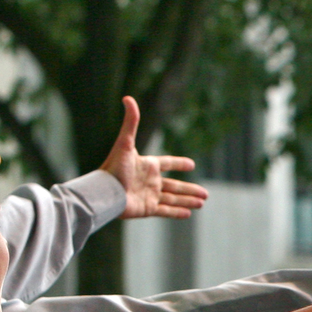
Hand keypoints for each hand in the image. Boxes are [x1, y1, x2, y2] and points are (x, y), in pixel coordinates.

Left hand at [100, 96, 206, 220]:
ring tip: (202, 202)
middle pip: (174, 185)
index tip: (192, 165)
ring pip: (172, 198)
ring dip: (187, 200)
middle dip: (189, 189)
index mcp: (147, 166)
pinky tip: (188, 214)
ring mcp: (148, 196)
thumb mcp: (125, 143)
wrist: (105, 192)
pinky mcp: (146, 209)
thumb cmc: (113, 167)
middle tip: (206, 194)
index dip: (179, 163)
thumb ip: (131, 121)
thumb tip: (128, 97)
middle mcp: (149, 181)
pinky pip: (165, 211)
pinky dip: (177, 213)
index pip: (167, 163)